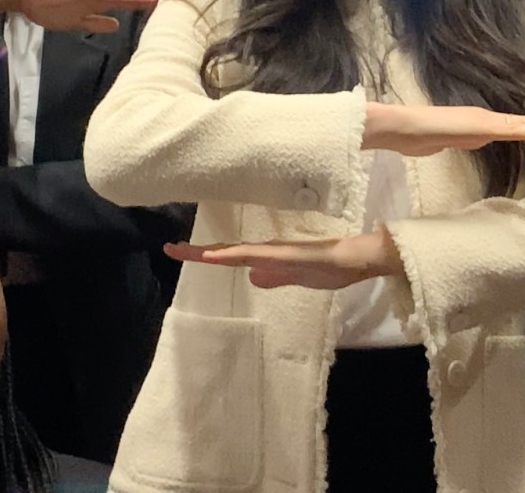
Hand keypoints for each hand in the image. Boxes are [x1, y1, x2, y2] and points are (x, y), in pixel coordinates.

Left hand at [165, 227, 403, 289]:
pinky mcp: (283, 254)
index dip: (206, 254)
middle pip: (226, 251)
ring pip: (234, 251)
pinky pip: (253, 255)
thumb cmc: (332, 267)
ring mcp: (274, 252)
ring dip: (209, 252)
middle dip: (197, 251)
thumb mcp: (297, 277)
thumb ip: (276, 277)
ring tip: (183, 250)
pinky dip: (232, 254)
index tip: (180, 250)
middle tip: (168, 246)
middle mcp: (267, 251)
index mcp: (268, 257)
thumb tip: (252, 278)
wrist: (356, 260)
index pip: (231, 256)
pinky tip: (216, 255)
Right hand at [362, 102, 524, 156]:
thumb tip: (473, 141)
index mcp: (482, 124)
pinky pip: (510, 130)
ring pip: (521, 127)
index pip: (516, 128)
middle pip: (524, 125)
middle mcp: (486, 121)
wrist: (406, 127)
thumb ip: (460, 139)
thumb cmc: (421, 134)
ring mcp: (483, 123)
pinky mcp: (479, 127)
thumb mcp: (447, 140)